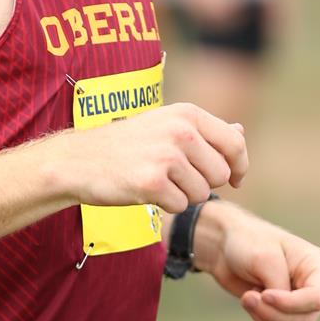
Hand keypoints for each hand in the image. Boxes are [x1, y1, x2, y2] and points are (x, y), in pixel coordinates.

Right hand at [63, 103, 248, 214]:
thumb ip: (205, 131)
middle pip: (221, 174)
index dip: (240, 166)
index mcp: (187, 114)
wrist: (78, 160)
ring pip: (202, 193)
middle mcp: (180, 131)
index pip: (235, 143)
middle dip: (204, 183)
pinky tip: (146, 191)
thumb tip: (241, 132)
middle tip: (175, 178)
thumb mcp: (165, 125)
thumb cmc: (125, 145)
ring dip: (183, 195)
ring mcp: (166, 156)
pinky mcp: (152, 182)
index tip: (236, 179)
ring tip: (158, 181)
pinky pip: (180, 206)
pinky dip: (166, 205)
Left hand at [194, 203, 319, 320]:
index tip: (264, 295)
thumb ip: (279, 286)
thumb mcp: (264, 258)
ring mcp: (304, 301)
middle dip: (274, 314)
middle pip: (307, 319)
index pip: (318, 298)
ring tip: (248, 298)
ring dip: (266, 318)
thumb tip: (284, 312)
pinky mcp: (288, 313)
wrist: (227, 248)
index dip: (291, 304)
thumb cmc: (249, 243)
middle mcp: (318, 286)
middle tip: (248, 297)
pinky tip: (252, 301)